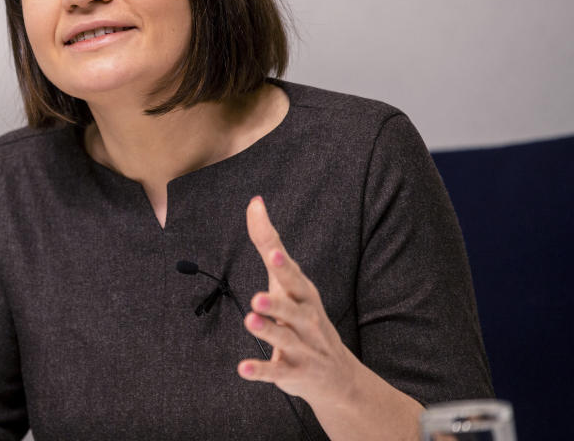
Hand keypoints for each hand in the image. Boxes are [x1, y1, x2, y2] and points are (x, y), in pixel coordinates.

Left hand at [237, 196, 358, 404]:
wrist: (337, 375)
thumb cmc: (304, 315)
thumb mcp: (288, 280)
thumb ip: (268, 243)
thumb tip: (254, 202)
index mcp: (304, 295)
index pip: (293, 277)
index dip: (283, 266)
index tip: (273, 252)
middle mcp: (306, 320)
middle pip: (293, 309)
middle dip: (277, 303)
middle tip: (257, 297)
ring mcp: (302, 348)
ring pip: (284, 340)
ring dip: (267, 332)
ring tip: (250, 321)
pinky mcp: (293, 373)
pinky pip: (275, 372)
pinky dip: (260, 370)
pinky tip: (241, 368)